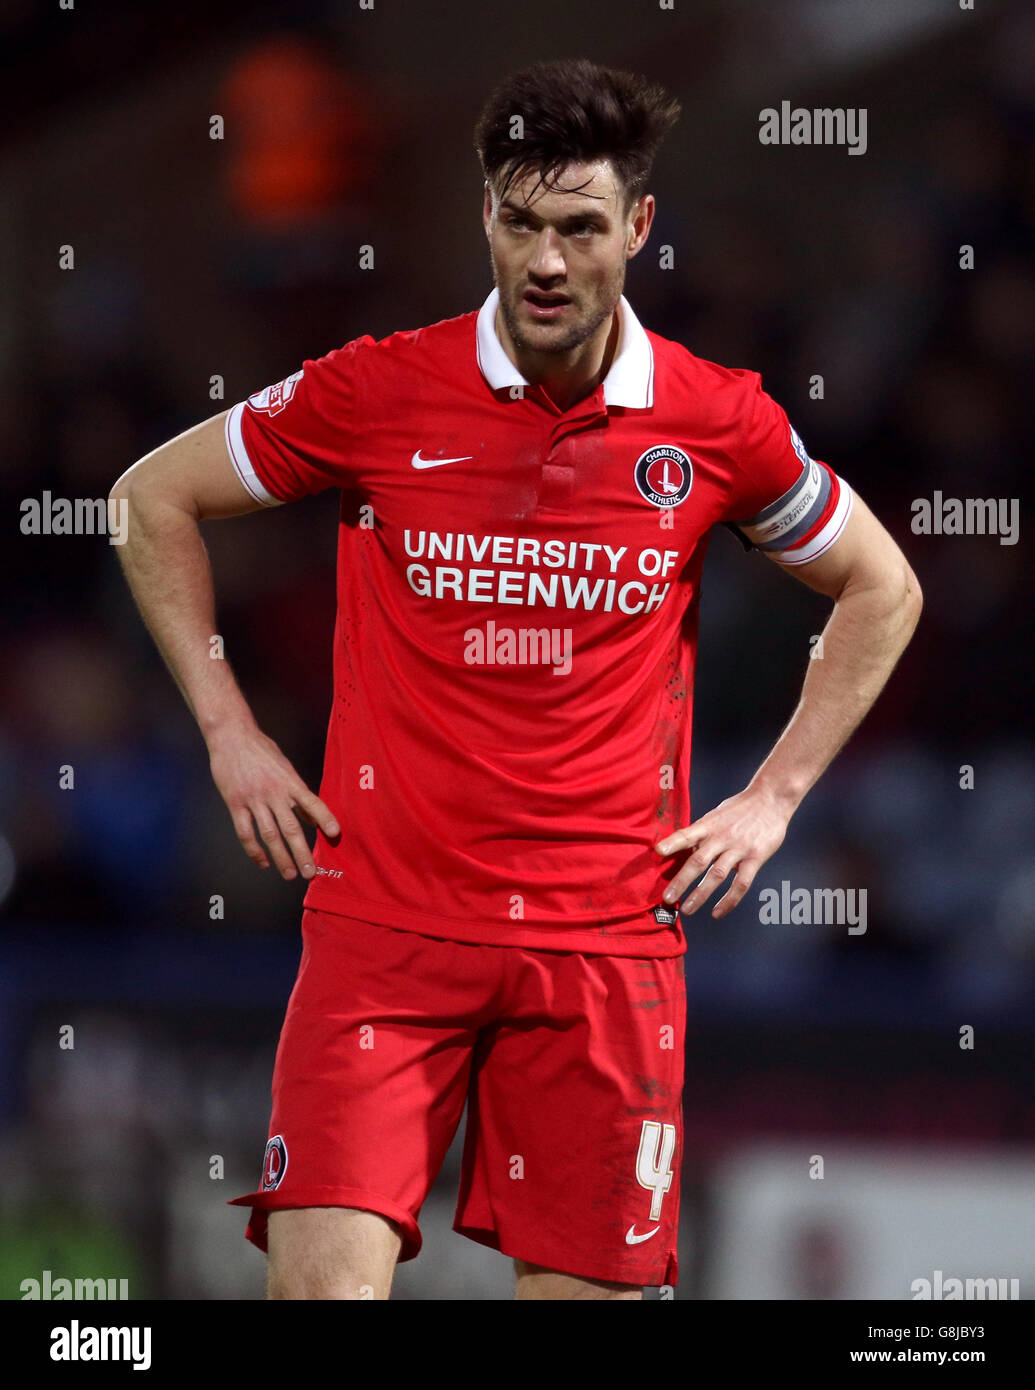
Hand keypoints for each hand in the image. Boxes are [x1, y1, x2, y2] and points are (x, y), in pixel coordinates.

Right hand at [207, 725, 339, 879]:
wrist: (231, 736)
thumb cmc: (262, 750)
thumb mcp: (285, 767)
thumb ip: (298, 794)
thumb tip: (314, 819)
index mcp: (290, 781)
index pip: (311, 802)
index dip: (324, 817)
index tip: (335, 834)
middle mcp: (274, 792)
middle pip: (290, 827)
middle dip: (302, 852)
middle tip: (311, 872)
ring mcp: (253, 799)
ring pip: (269, 834)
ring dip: (280, 857)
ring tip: (290, 874)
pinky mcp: (235, 804)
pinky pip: (245, 832)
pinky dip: (254, 850)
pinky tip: (262, 862)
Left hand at [654, 785, 791, 918]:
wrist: (771, 798)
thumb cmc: (740, 808)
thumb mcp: (717, 815)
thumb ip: (703, 834)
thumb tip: (687, 853)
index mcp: (709, 825)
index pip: (687, 834)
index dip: (672, 842)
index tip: (658, 851)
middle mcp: (721, 837)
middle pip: (698, 860)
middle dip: (681, 881)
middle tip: (667, 898)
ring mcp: (739, 848)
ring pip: (717, 875)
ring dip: (700, 894)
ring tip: (687, 909)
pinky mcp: (755, 858)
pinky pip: (741, 884)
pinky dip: (728, 901)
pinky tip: (717, 912)